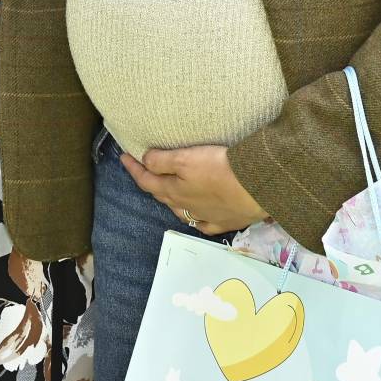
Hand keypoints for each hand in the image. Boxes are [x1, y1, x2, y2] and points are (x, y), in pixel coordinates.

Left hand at [121, 145, 266, 236]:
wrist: (257, 187)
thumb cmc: (219, 169)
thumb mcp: (185, 158)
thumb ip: (161, 161)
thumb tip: (144, 162)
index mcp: (173, 191)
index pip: (146, 180)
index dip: (133, 168)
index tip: (123, 157)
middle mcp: (186, 207)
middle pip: (161, 196)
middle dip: (149, 183)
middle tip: (143, 170)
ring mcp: (206, 218)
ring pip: (181, 211)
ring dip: (170, 200)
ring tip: (166, 191)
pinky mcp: (226, 222)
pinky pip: (204, 224)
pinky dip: (196, 219)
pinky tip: (197, 217)